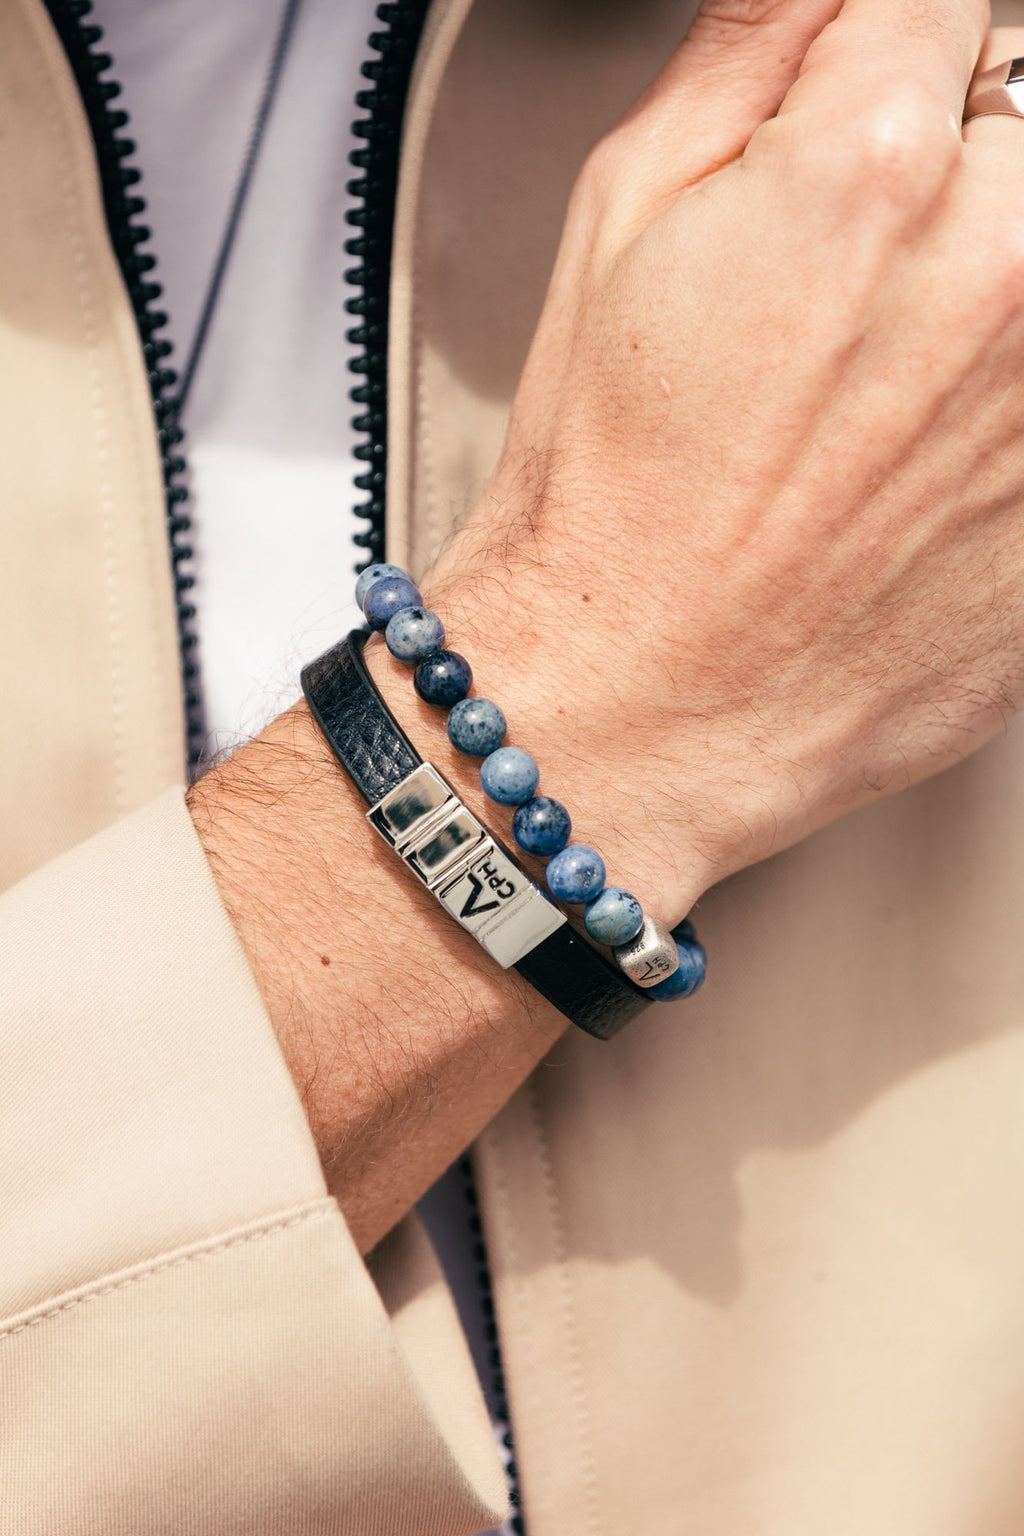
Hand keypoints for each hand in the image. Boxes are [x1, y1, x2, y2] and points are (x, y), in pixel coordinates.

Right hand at [194, 0, 1023, 1248]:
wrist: (638, 703)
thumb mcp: (620, 218)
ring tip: (882, 386)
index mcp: (867, 182)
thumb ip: (751, 46)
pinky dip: (1002, 410)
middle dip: (961, 171)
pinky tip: (920, 459)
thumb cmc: (612, 503)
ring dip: (990, 291)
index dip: (888, 68)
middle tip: (860, 281)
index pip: (949, 8)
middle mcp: (996, 286)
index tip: (863, 122)